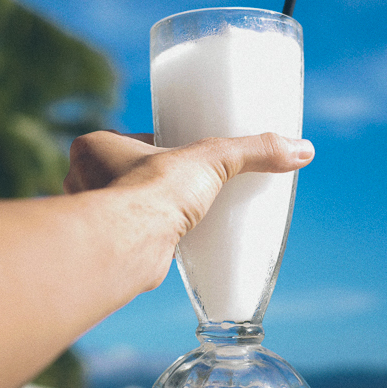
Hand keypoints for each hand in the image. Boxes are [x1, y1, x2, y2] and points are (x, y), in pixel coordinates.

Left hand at [65, 130, 314, 234]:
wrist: (132, 246)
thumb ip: (254, 151)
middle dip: (150, 179)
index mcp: (94, 146)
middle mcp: (84, 179)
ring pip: (124, 207)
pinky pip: (128, 236)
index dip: (156, 145)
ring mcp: (94, 215)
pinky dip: (145, 237)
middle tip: (184, 183)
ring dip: (146, 210)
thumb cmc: (153, 191)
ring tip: (180, 212)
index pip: (130, 141)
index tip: (181, 153)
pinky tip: (168, 239)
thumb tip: (303, 149)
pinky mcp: (106, 246)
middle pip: (125, 173)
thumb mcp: (212, 160)